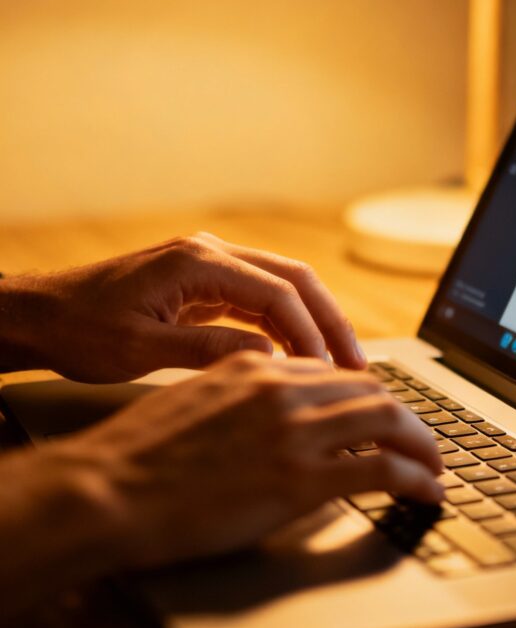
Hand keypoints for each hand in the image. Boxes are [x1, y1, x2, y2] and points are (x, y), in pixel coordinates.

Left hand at [0, 232, 367, 380]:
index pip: (277, 294)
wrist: (43, 315)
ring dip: (313, 325)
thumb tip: (270, 364)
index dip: (311, 335)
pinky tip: (301, 360)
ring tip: (341, 368)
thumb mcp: (140, 350)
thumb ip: (206, 352)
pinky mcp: (204, 284)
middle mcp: (210, 254)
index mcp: (197, 262)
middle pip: (294, 280)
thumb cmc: (80, 330)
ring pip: (282, 288)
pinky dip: (286, 328)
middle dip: (330, 322)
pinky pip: (259, 301)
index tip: (333, 373)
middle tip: (360, 366)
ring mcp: (209, 266)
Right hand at [50, 353, 444, 569]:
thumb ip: (234, 398)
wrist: (106, 490)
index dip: (366, 392)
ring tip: (437, 466)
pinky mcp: (299, 478)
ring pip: (388, 419)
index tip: (383, 413)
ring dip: (423, 443)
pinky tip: (427, 493)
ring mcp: (292, 431)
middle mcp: (280, 388)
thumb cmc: (134, 456)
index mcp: (252, 367)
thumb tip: (263, 418)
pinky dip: (416, 479)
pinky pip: (381, 469)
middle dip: (406, 415)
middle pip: (369, 388)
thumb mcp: (188, 402)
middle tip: (424, 441)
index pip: (331, 370)